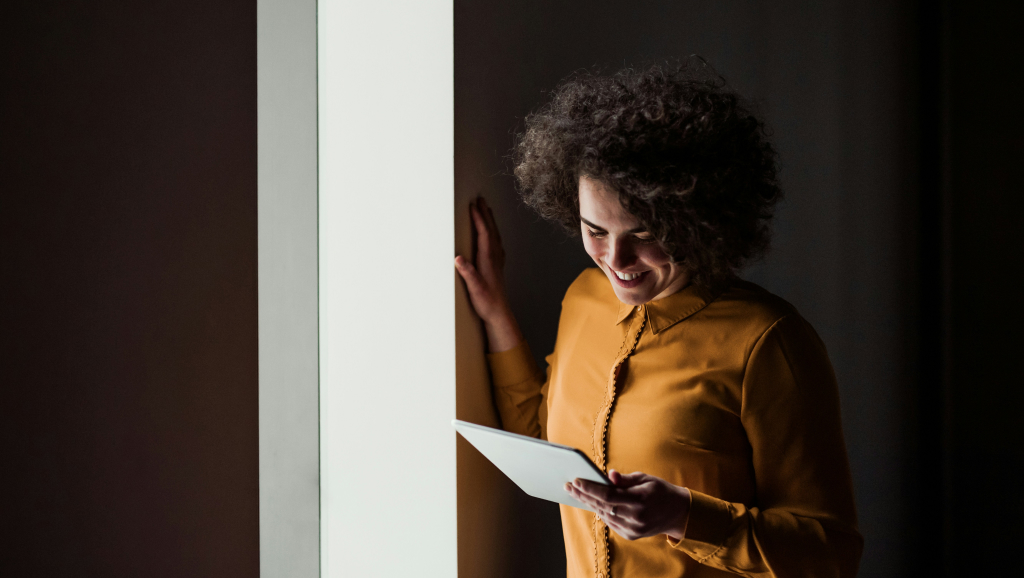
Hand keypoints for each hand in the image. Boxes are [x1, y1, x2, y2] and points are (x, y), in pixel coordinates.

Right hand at [454, 197, 522, 351]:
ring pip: (495, 235)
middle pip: (491, 230)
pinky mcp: (497, 266)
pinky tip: (492, 234)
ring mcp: (497, 261)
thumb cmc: (486, 301)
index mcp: (488, 259)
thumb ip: (468, 273)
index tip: (473, 206)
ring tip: (486, 210)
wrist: (499, 313)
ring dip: (490, 221)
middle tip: (480, 199)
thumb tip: (458, 258)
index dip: (479, 219)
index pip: (484, 233)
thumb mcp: (474, 288)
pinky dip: (493, 233)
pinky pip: (496, 243)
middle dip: (485, 214)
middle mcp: (495, 257)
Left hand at [566, 470, 691, 540]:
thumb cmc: (660, 491)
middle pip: (602, 506)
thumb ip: (625, 480)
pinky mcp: (631, 536)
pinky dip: (600, 511)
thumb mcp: (646, 479)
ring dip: (589, 503)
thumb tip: (609, 475)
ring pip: (604, 515)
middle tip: (569, 486)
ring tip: (576, 492)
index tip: (576, 481)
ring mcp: (633, 529)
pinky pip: (610, 522)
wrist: (678, 513)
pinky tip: (590, 502)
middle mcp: (636, 517)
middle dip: (584, 495)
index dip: (590, 488)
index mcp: (640, 500)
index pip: (608, 495)